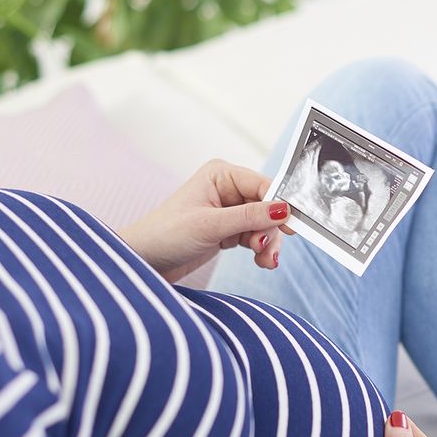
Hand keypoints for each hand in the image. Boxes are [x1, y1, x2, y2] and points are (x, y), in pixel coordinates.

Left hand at [118, 159, 293, 282]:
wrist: (143, 261)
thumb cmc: (165, 235)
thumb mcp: (210, 225)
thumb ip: (249, 217)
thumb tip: (284, 209)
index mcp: (220, 174)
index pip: (263, 185)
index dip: (280, 205)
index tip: (293, 226)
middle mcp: (226, 188)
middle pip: (267, 207)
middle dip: (271, 230)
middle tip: (267, 251)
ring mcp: (227, 210)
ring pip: (263, 225)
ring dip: (267, 243)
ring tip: (264, 261)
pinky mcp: (226, 230)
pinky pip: (254, 237)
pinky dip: (260, 249)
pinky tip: (261, 261)